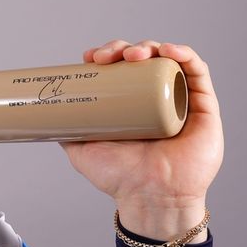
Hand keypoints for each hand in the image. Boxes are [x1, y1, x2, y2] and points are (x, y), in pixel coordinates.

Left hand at [60, 40, 222, 241]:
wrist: (149, 198)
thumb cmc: (119, 178)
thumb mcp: (81, 149)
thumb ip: (65, 131)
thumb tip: (43, 113)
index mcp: (129, 104)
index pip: (119, 69)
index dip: (105, 55)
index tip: (89, 58)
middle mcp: (154, 98)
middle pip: (141, 60)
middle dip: (121, 49)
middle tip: (105, 58)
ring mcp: (179, 100)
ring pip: (166, 60)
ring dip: (148, 47)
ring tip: (131, 56)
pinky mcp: (204, 106)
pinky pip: (197, 71)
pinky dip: (184, 54)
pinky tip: (167, 51)